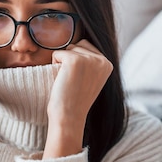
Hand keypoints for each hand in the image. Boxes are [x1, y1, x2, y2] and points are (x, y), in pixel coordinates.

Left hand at [43, 40, 112, 158]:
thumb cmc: (74, 100)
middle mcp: (102, 60)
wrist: (69, 117)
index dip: (76, 62)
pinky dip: (54, 65)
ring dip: (62, 63)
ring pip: (67, 49)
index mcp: (108, 63)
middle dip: (69, 60)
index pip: (86, 46)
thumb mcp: (90, 78)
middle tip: (73, 82)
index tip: (80, 81)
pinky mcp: (75, 60)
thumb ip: (90, 62)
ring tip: (68, 81)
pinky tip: (62, 81)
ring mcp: (89, 59)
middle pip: (77, 45)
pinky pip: (56, 53)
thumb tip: (79, 43)